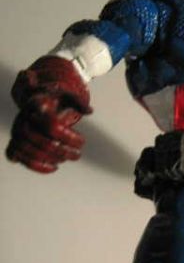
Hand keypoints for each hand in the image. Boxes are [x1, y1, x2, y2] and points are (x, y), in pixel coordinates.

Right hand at [6, 56, 90, 172]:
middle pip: (43, 141)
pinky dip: (36, 165)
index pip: (52, 124)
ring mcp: (17, 130)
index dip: (67, 136)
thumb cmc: (56, 99)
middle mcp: (24, 117)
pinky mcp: (15, 141)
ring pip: (31, 151)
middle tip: (78, 153)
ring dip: (53, 159)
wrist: (38, 102)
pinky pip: (19, 157)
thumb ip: (80, 102)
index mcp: (37, 103)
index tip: (82, 140)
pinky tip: (54, 166)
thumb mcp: (69, 95)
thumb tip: (89, 111)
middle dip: (63, 150)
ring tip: (68, 158)